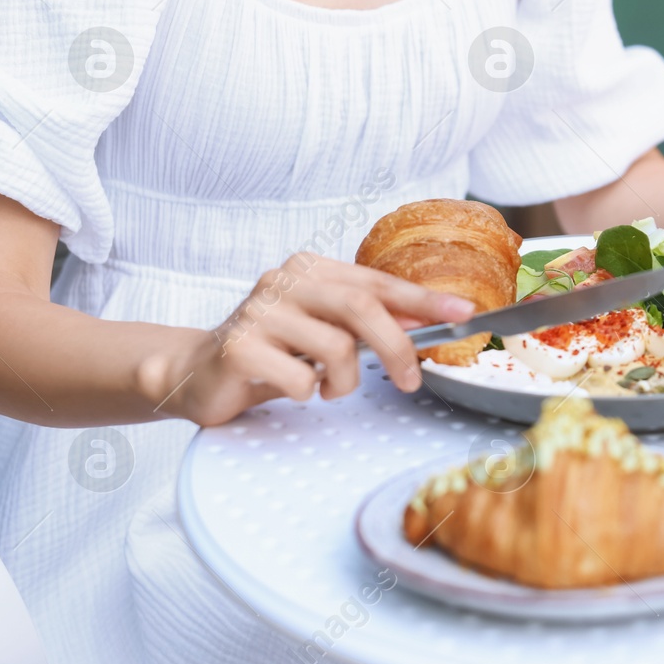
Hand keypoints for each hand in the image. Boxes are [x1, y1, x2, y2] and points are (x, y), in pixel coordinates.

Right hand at [145, 253, 473, 426]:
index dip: (424, 300)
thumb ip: (369, 322)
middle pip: (361, 308)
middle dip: (397, 347)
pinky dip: (307, 394)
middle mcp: (283, 281)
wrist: (197, 373)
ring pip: (336, 347)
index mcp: (310, 270)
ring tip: (326, 387)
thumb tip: (429, 321)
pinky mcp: (239, 347)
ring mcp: (258, 312)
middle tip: (411, 380)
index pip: (377, 281)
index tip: (465, 314)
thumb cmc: (272, 353)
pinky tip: (293, 390)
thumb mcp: (326, 331)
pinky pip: (300, 378)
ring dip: (343, 381)